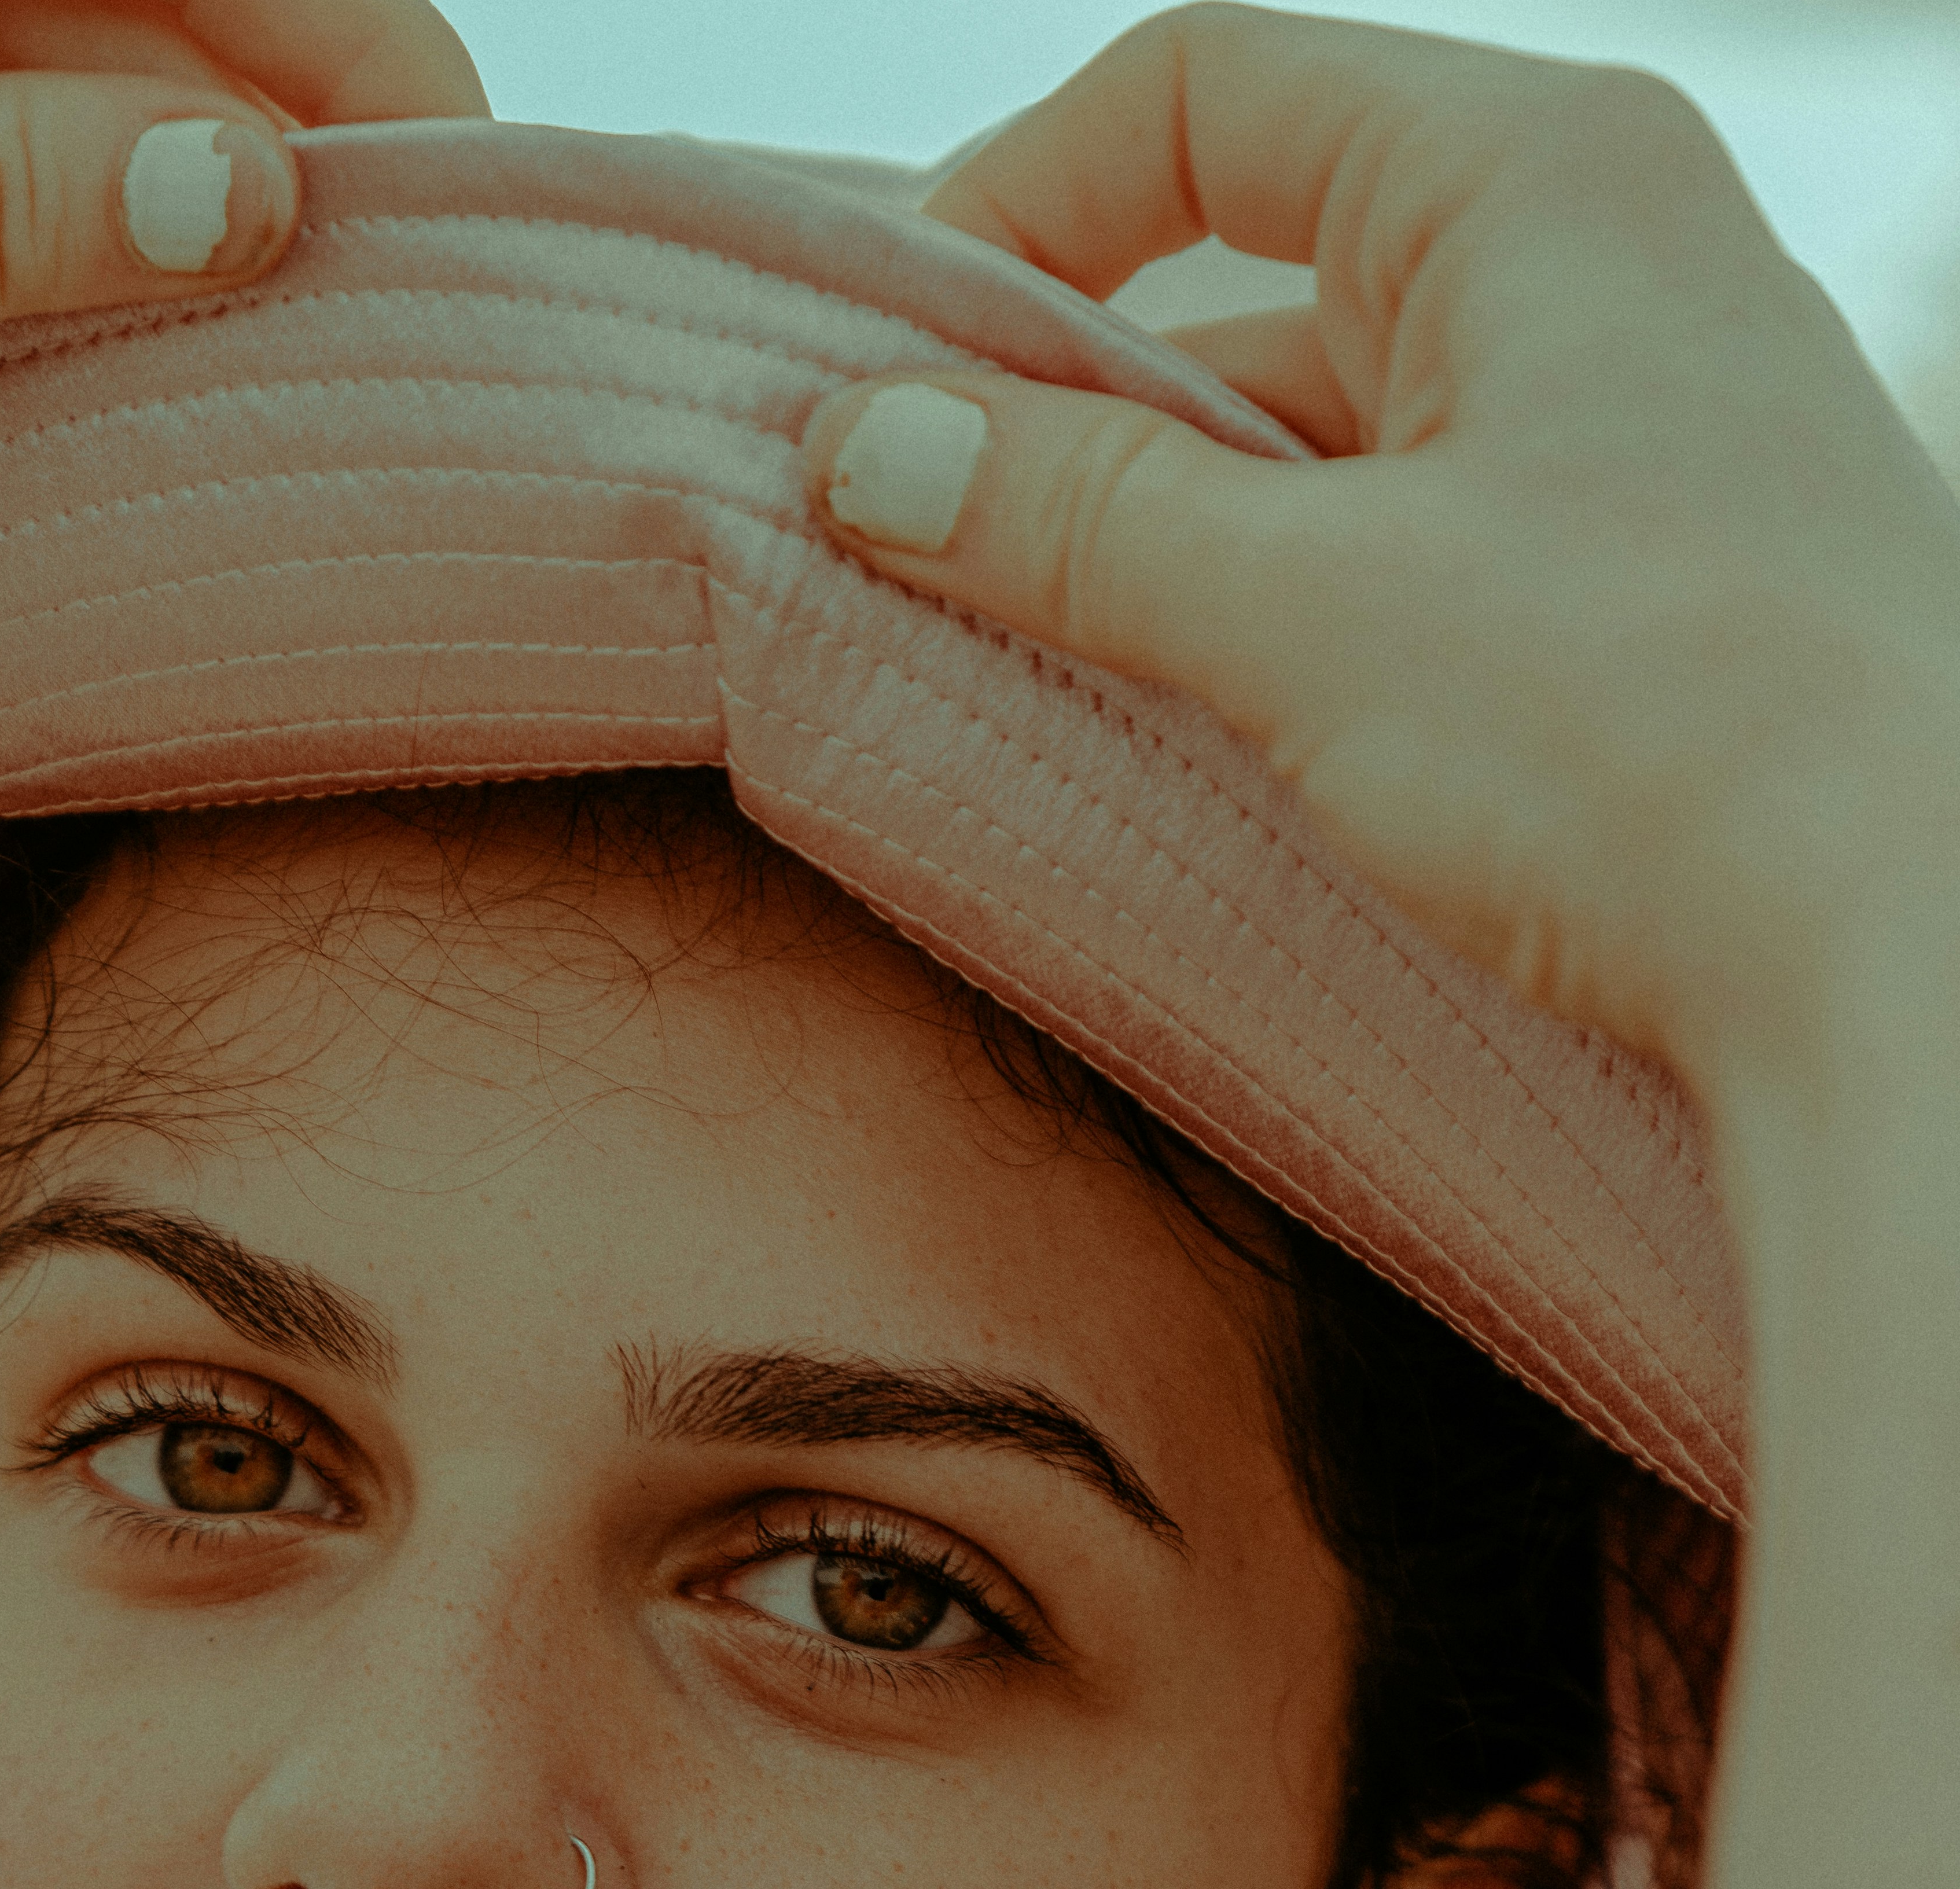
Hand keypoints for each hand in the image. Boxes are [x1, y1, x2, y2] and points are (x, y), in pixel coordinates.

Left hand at [0, 0, 481, 600]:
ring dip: (154, 253)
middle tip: (406, 374)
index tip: (465, 232)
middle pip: (123, 12)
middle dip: (269, 170)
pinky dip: (27, 289)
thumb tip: (248, 200)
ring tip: (279, 421)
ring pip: (42, 110)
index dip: (343, 63)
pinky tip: (110, 407)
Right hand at [811, 5, 1959, 1120]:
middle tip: (914, 546)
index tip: (887, 367)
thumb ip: (1076, 521)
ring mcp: (1626, 431)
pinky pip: (1401, 561)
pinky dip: (1276, 626)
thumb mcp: (1308, 611)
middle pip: (1251, 276)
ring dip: (1163, 543)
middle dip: (1069, 409)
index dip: (1013, 210)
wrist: (1913, 947)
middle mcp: (1596, 264)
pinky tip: (1196, 735)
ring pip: (1321, 442)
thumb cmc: (1669, 729)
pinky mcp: (1637, 592)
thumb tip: (874, 452)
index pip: (1202, 99)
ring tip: (1031, 662)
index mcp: (1532, 179)